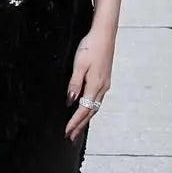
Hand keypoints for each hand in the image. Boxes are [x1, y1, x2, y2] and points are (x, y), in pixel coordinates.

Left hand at [65, 26, 113, 141]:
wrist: (104, 35)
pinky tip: (86, 111)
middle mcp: (102, 88)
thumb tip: (71, 101)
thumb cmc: (91, 47)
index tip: (67, 132)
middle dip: (80, 126)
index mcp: (95, 85)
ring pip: (94, 107)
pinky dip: (90, 109)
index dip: (74, 122)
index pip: (83, 109)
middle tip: (71, 137)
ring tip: (77, 129)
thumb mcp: (79, 65)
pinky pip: (97, 100)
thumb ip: (74, 84)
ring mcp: (104, 84)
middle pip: (90, 112)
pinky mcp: (104, 80)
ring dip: (85, 119)